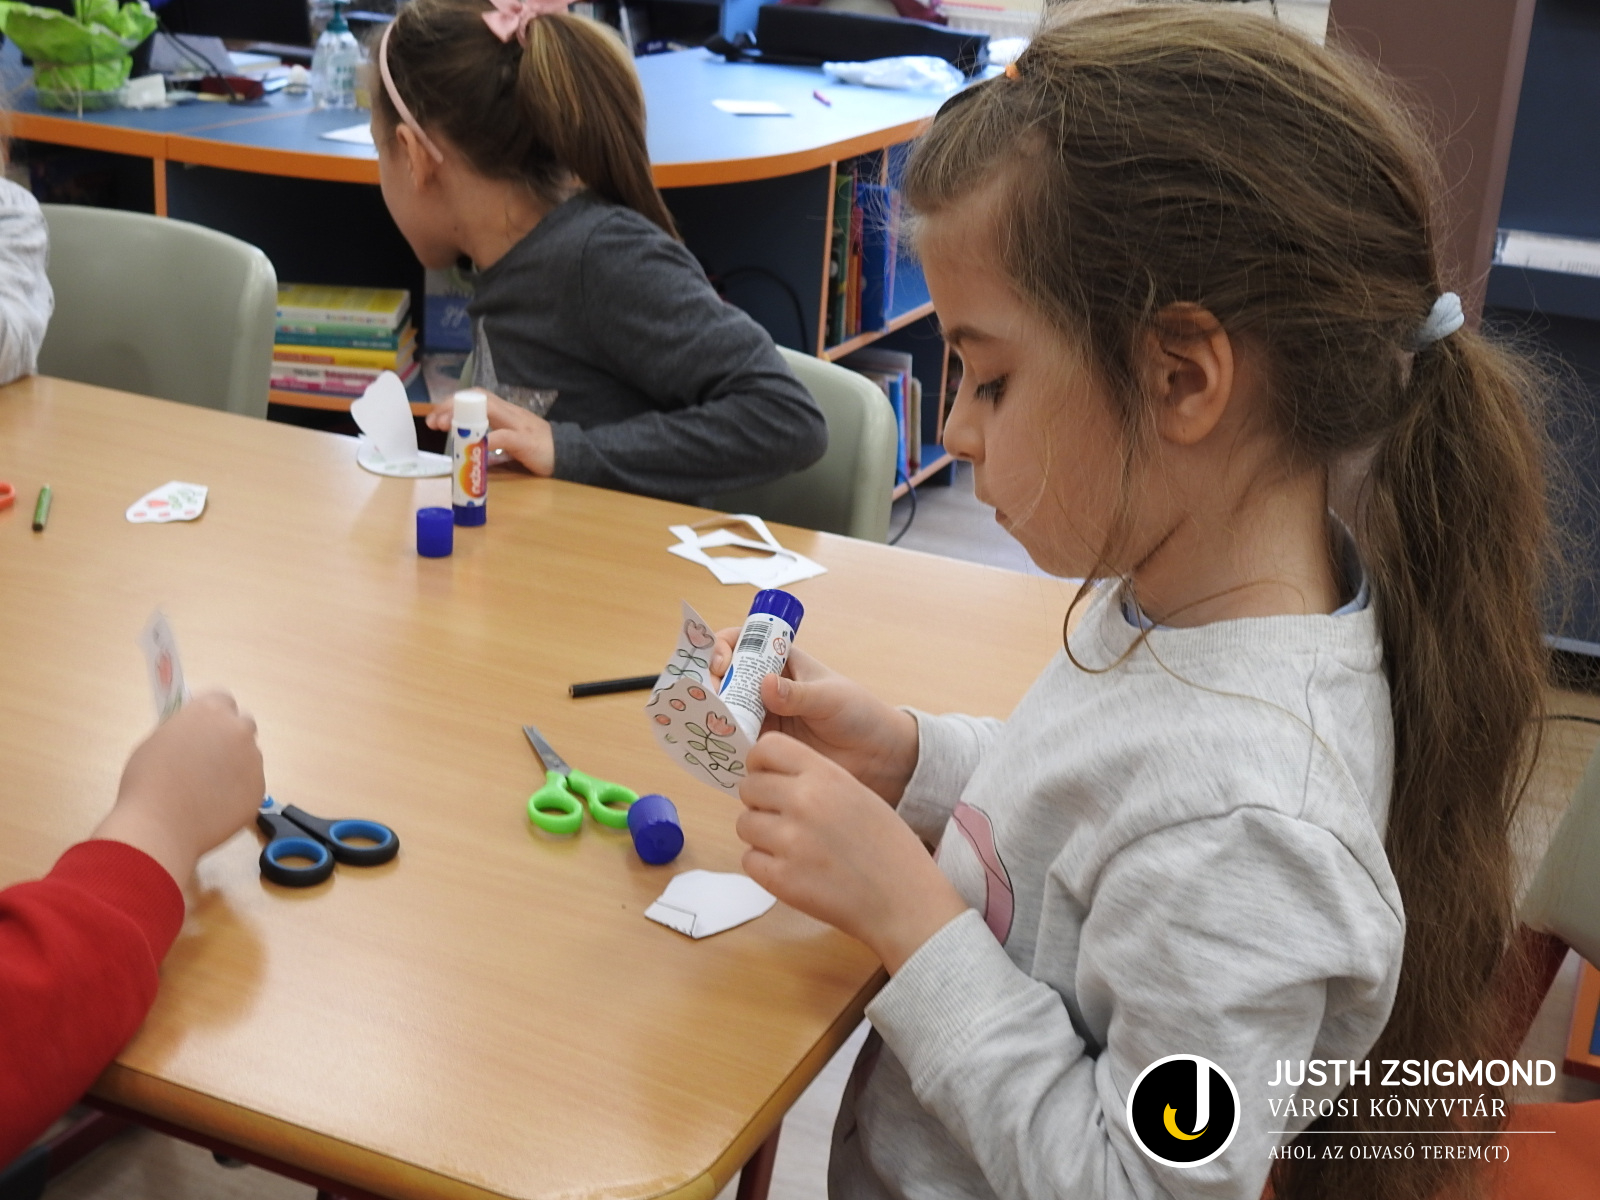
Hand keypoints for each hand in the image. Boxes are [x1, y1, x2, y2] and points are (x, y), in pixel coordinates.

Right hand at [94, 692, 265, 885]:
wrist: (159, 825)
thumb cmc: (147, 782)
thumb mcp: (156, 742)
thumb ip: (183, 731)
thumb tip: (194, 735)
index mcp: (209, 712)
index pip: (221, 700)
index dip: (211, 715)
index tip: (202, 729)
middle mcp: (237, 729)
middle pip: (241, 725)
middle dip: (229, 737)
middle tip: (208, 758)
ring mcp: (253, 759)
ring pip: (248, 756)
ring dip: (234, 765)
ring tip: (206, 789)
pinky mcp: (259, 787)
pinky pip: (250, 783)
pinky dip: (237, 790)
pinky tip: (214, 805)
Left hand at [426, 389, 554, 475]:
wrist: (571, 455)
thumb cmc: (541, 451)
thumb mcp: (513, 445)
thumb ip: (494, 445)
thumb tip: (474, 453)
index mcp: (507, 413)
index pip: (478, 397)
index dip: (454, 403)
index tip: (436, 417)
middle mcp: (511, 413)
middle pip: (479, 398)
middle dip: (452, 406)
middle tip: (434, 421)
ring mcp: (519, 425)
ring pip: (488, 410)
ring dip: (463, 418)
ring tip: (445, 427)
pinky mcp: (526, 441)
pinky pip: (503, 437)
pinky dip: (486, 439)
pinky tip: (473, 445)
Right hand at [711, 634, 918, 803]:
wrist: (876, 756)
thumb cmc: (859, 714)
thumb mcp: (829, 698)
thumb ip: (797, 694)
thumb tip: (765, 684)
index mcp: (782, 662)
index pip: (743, 643)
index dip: (724, 647)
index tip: (721, 663)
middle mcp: (766, 688)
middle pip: (724, 677)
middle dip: (710, 683)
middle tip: (710, 698)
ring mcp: (763, 717)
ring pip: (725, 710)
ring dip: (714, 714)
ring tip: (711, 724)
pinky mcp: (764, 746)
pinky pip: (735, 741)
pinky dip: (724, 743)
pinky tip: (718, 747)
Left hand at [737, 733, 966, 970]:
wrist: (903, 901)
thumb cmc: (887, 849)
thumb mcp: (858, 794)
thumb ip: (816, 780)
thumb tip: (771, 777)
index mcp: (825, 775)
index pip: (767, 748)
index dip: (760, 763)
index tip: (766, 776)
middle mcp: (803, 802)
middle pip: (749, 787)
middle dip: (760, 802)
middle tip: (783, 818)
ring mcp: (790, 841)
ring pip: (744, 823)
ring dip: (761, 834)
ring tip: (792, 846)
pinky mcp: (780, 878)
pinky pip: (749, 859)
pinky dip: (764, 865)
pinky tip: (793, 868)